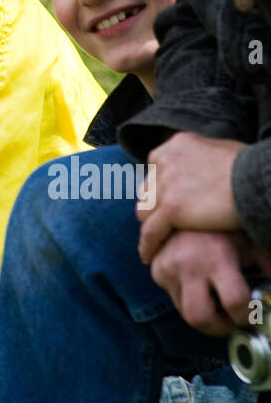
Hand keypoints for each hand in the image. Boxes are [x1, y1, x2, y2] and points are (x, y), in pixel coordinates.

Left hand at [137, 133, 245, 263]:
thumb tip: (204, 167)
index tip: (164, 200)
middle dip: (152, 206)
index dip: (159, 186)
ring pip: (144, 211)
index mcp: (177, 145)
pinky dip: (148, 245)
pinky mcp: (171, 208)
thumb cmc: (250, 169)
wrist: (257, 182)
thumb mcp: (220, 150)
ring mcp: (166, 185)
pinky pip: (151, 232)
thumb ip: (201, 159)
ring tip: (154, 242)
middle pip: (147, 189)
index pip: (155, 167)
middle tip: (161, 223)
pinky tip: (148, 256)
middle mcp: (166, 161)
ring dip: (150, 225)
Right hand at [149, 228, 270, 334]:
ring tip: (216, 300)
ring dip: (203, 313)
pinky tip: (198, 284)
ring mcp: (168, 267)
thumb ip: (265, 269)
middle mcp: (188, 264)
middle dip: (218, 328)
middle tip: (231, 321)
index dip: (247, 316)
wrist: (189, 202)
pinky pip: (173, 297)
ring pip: (184, 312)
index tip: (251, 315)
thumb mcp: (250, 245)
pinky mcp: (156, 269)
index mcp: (217, 257)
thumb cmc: (226, 225)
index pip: (236, 303)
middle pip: (199, 318)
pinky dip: (188, 298)